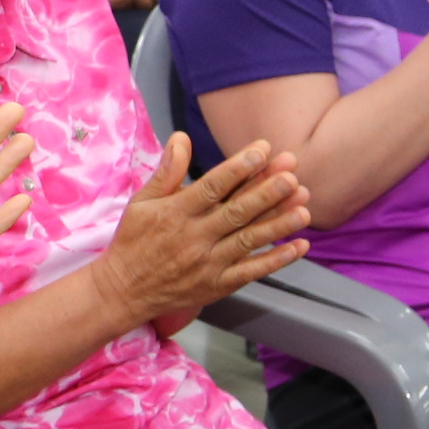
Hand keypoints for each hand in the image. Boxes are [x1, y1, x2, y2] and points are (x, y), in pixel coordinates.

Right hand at [93, 136, 308, 324]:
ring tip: (304, 207)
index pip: (211, 187)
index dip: (238, 168)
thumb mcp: (141, 202)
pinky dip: (276, 260)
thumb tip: (181, 137)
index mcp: (175, 213)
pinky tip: (299, 246)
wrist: (124, 291)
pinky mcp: (217, 285)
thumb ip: (166, 171)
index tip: (262, 150)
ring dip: (278, 224)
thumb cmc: (133, 241)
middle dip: (266, 193)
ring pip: (248, 241)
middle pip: (236, 212)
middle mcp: (194, 237)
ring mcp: (207, 264)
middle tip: (292, 175)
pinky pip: (251, 272)